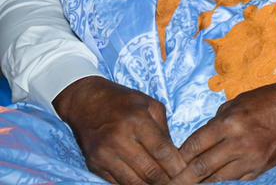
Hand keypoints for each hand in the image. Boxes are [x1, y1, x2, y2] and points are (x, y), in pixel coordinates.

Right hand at [53, 76, 185, 184]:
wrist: (85, 102)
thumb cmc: (123, 101)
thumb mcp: (149, 105)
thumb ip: (164, 129)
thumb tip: (175, 155)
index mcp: (137, 121)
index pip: (161, 151)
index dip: (176, 165)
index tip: (187, 172)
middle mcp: (119, 139)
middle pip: (149, 170)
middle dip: (167, 180)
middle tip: (179, 183)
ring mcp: (104, 154)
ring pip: (133, 182)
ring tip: (163, 184)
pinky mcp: (94, 164)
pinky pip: (117, 182)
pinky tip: (144, 184)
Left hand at [170, 75, 275, 182]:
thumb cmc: (267, 99)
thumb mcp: (237, 103)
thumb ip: (216, 123)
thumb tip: (196, 143)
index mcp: (230, 123)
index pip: (193, 147)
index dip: (176, 158)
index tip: (165, 164)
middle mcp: (239, 143)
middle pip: (200, 169)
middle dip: (181, 179)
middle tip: (166, 184)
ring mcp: (252, 159)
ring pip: (216, 180)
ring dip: (200, 182)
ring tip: (186, 183)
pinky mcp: (261, 168)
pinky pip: (235, 181)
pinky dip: (222, 182)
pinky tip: (212, 181)